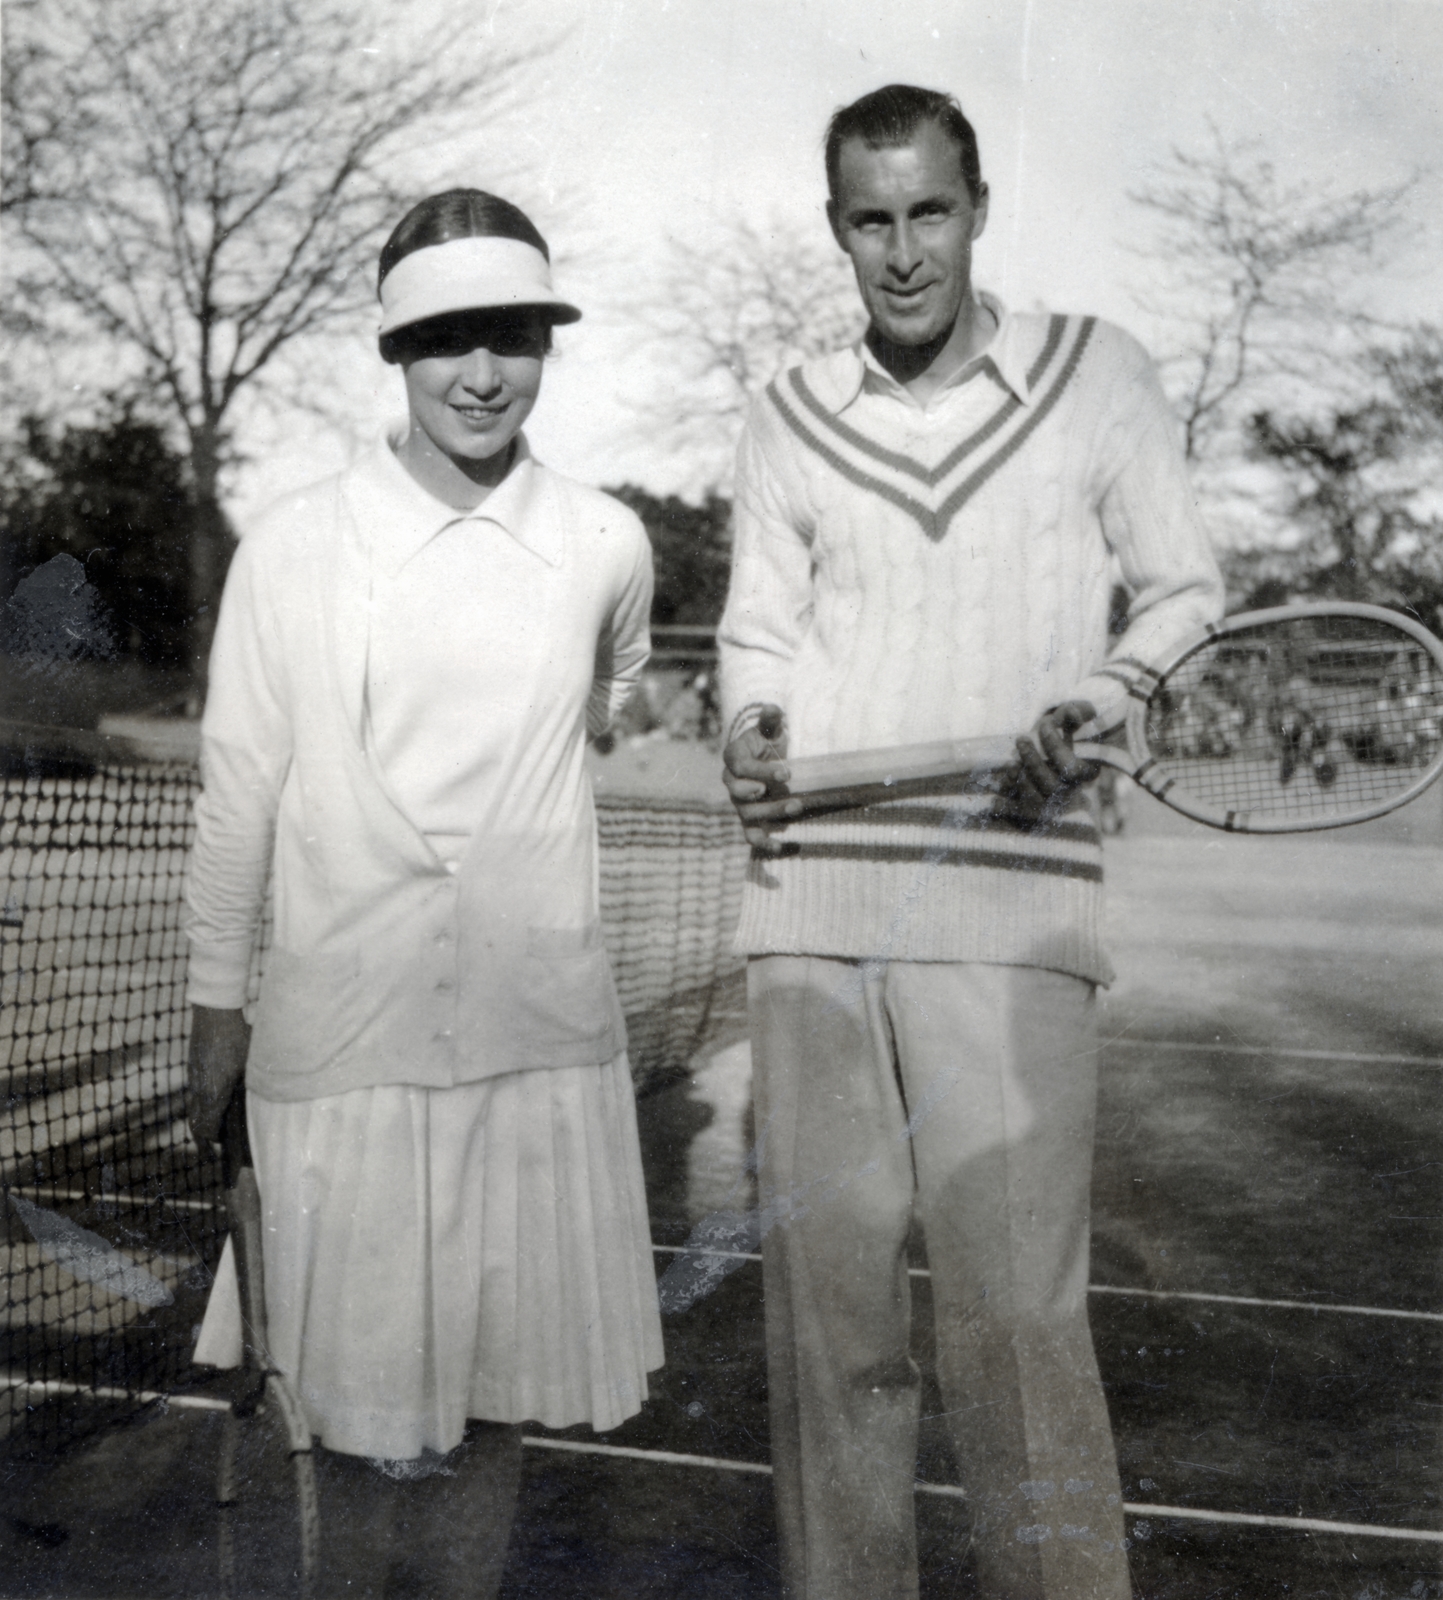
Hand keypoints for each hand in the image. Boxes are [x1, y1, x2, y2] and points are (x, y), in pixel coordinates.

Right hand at [188, 1006, 250, 1145]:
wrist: (214, 1011)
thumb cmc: (238, 1038)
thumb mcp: (254, 1065)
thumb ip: (259, 1088)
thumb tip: (271, 1106)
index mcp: (212, 1094)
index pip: (205, 1130)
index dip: (212, 1143)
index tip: (222, 1148)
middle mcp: (198, 1088)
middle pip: (195, 1121)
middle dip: (206, 1134)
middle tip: (220, 1140)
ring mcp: (194, 1076)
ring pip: (195, 1105)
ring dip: (206, 1116)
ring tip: (224, 1118)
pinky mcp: (194, 1064)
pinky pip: (197, 1090)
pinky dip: (206, 1099)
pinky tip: (224, 1092)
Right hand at [722, 705, 798, 854]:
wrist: (767, 758)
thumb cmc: (768, 741)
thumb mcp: (771, 729)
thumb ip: (770, 720)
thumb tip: (772, 708)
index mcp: (733, 757)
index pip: (740, 766)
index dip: (761, 770)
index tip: (787, 771)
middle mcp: (731, 782)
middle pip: (739, 792)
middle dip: (763, 793)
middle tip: (788, 789)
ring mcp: (739, 802)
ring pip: (747, 813)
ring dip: (772, 813)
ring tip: (797, 806)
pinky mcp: (749, 818)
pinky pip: (751, 834)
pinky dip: (764, 843)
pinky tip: (782, 846)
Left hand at [1011, 701, 1100, 817]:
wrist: (1058, 743)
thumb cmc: (1072, 727)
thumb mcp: (1079, 715)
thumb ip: (1078, 712)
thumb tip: (1071, 713)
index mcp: (1088, 771)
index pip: (1071, 768)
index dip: (1055, 745)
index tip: (1045, 723)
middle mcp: (1071, 790)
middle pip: (1052, 786)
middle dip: (1033, 761)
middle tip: (1021, 738)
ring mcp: (1053, 801)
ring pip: (1036, 799)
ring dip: (1021, 779)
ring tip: (1011, 761)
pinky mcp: (1034, 808)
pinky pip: (1019, 811)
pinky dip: (1007, 802)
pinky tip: (1001, 785)